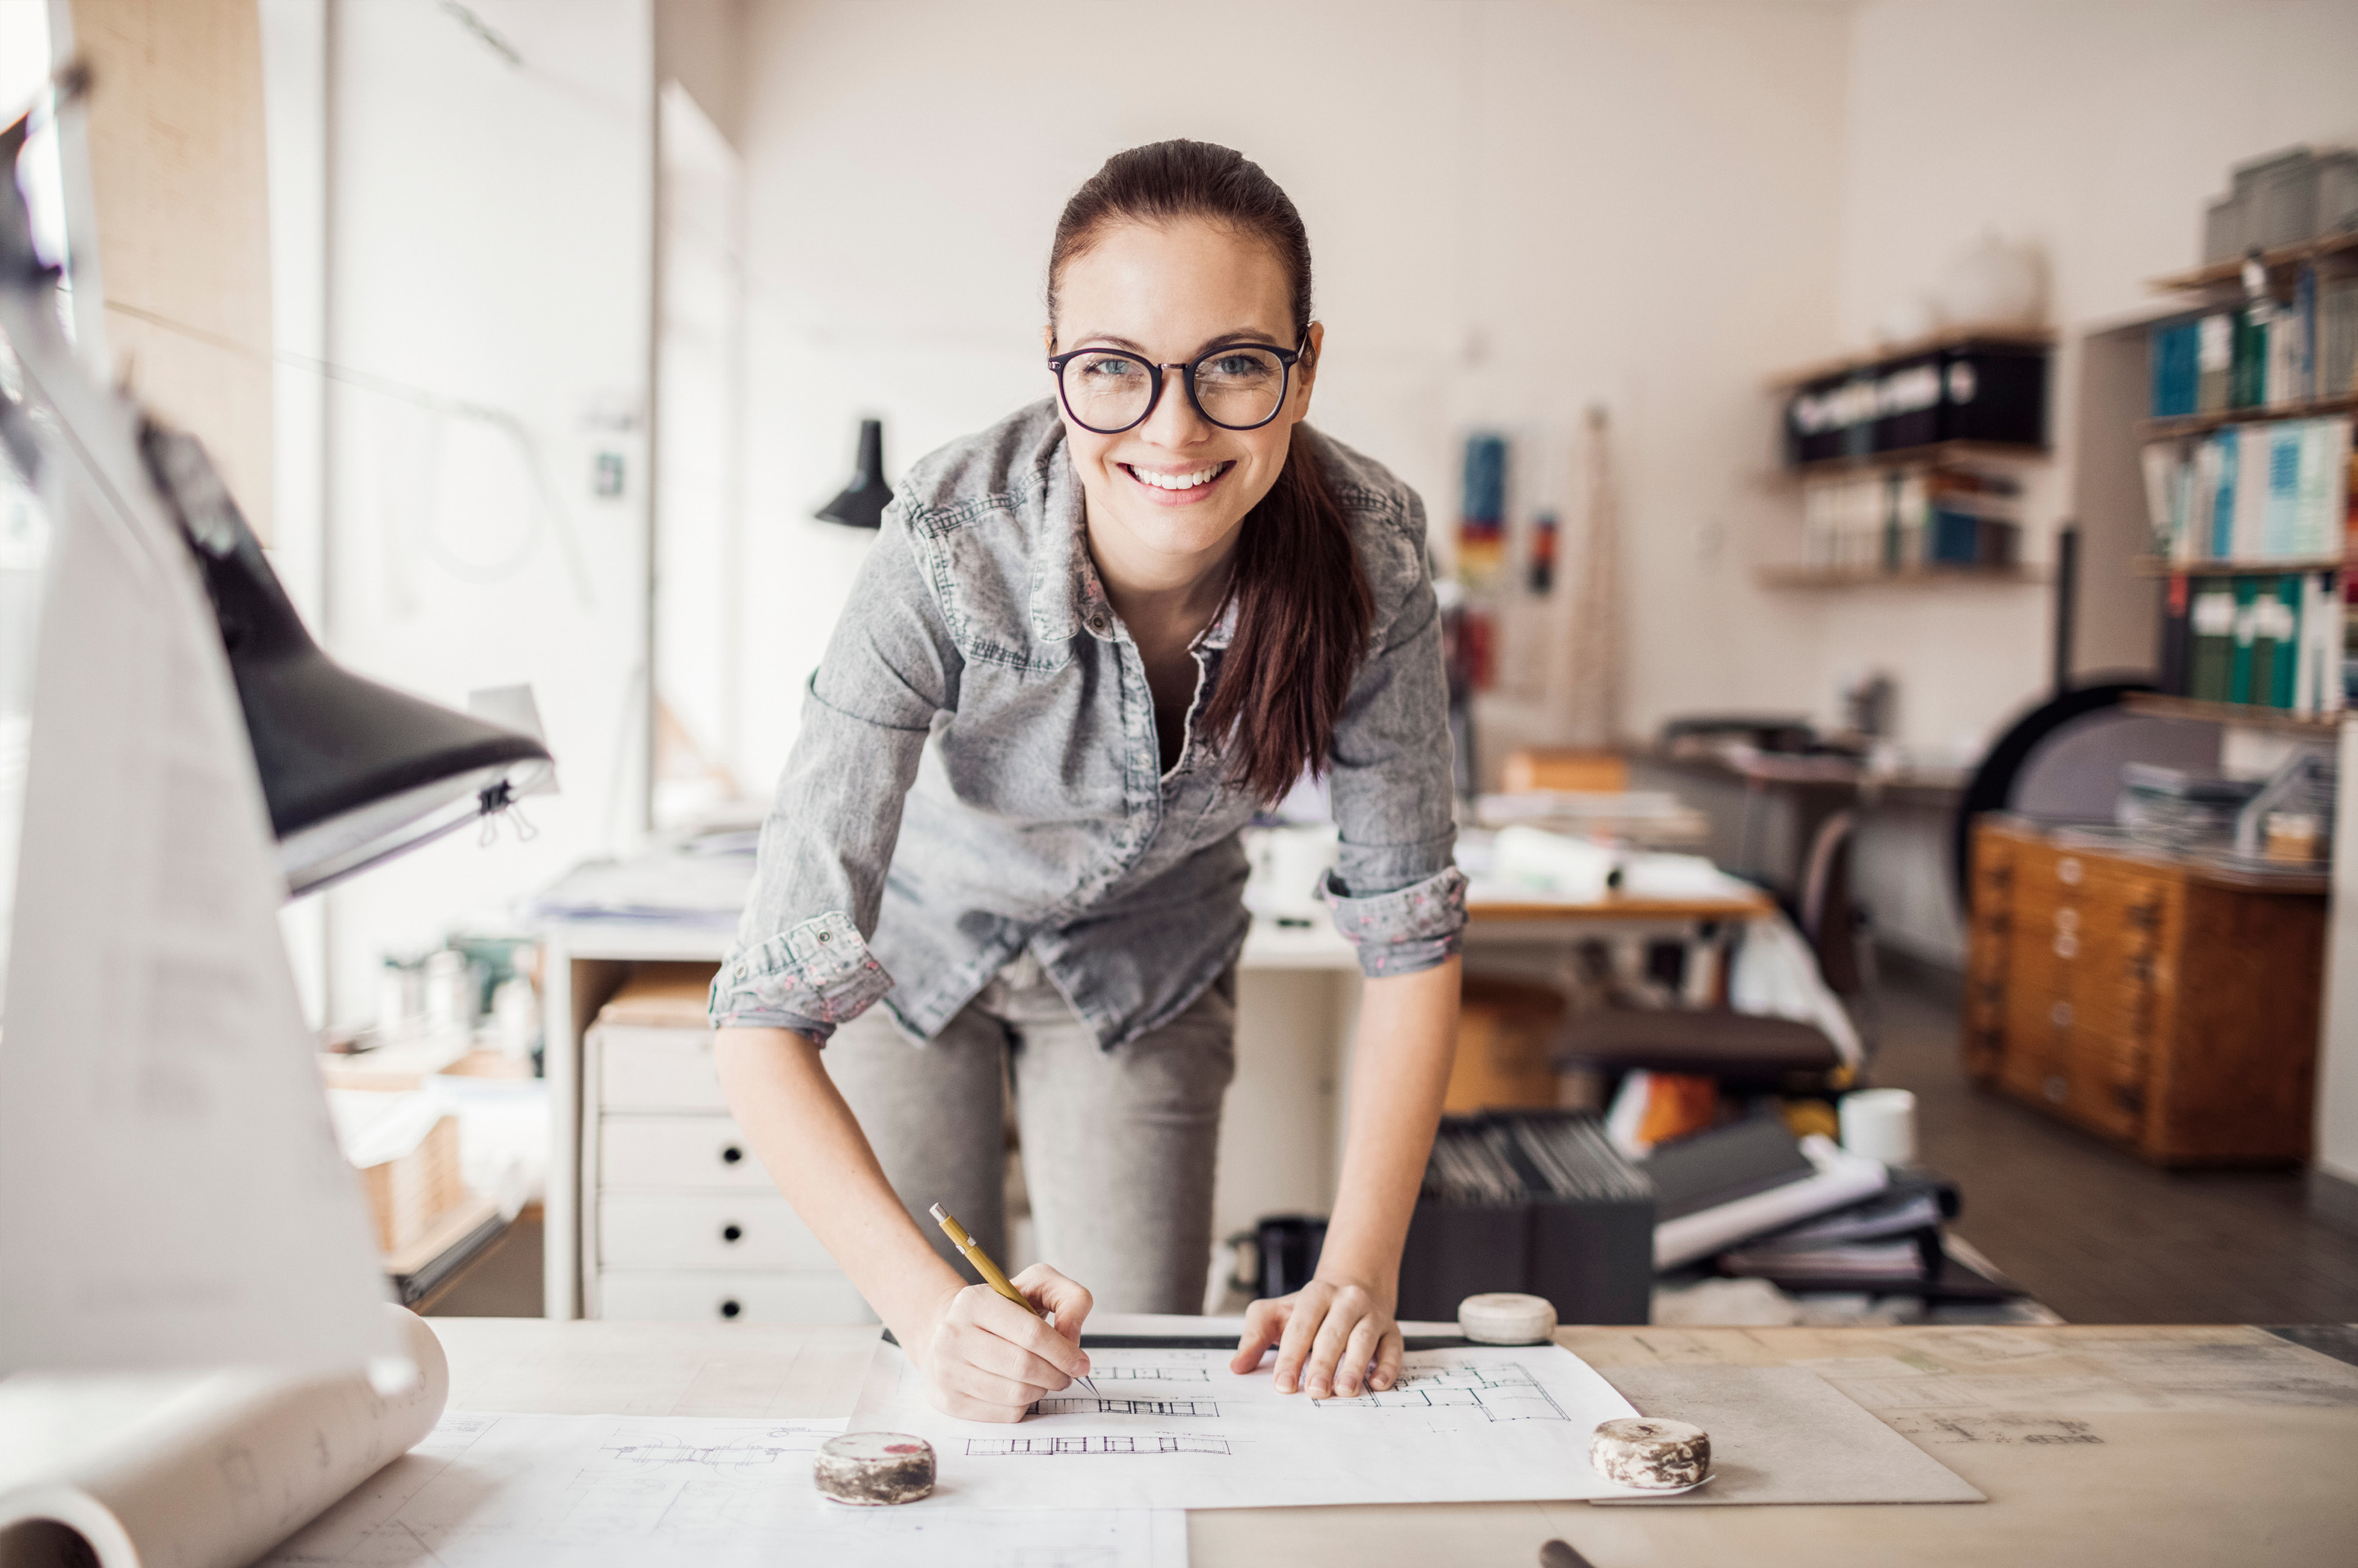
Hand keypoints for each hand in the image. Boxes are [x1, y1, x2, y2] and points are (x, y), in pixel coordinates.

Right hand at [914, 1264, 1094, 1422]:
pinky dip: (1024, 1405)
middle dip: (1056, 1375)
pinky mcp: (948, 1400)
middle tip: (1066, 1375)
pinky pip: (1004, 1413)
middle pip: (1023, 1366)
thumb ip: (1071, 1299)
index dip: (1064, 1352)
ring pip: (1015, 1394)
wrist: (954, 1331)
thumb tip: (1072, 1339)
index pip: (1031, 1333)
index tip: (1081, 1363)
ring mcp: (946, 1370)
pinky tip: (1023, 1389)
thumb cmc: (1004, 1310)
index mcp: (975, 1301)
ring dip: (1042, 1390)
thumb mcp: (1039, 1285)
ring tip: (1045, 1379)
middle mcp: (953, 1334)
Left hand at [1228, 1274, 1400, 1396]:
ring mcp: (1372, 1314)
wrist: (1354, 1283)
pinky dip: (1388, 1366)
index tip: (1283, 1384)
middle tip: (1315, 1392)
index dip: (1291, 1356)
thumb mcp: (1279, 1312)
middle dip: (1323, 1364)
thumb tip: (1238, 1365)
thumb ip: (1255, 1335)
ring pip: (1364, 1340)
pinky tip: (1377, 1384)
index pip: (1301, 1326)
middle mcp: (1346, 1301)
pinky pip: (1393, 1348)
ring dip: (1355, 1366)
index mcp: (1316, 1295)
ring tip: (1344, 1391)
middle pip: (1333, 1333)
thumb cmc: (1311, 1309)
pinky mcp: (1392, 1330)